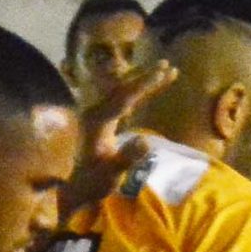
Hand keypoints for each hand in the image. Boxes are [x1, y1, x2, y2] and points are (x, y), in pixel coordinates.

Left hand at [64, 59, 175, 210]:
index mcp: (97, 121)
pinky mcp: (105, 117)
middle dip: (147, 75)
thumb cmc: (96, 182)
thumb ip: (128, 157)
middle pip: (124, 87)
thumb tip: (146, 141)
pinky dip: (141, 91)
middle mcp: (96, 111)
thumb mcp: (113, 173)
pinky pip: (125, 99)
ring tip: (168, 69)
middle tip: (169, 65)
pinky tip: (156, 86)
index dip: (144, 84)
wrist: (81, 185)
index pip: (124, 96)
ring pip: (125, 89)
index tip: (162, 74)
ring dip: (145, 79)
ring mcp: (99, 113)